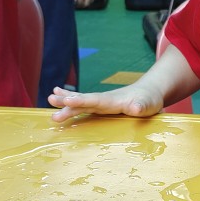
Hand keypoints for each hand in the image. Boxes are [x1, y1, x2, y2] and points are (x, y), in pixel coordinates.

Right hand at [48, 84, 164, 122]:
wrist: (149, 92)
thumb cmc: (149, 100)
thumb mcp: (148, 105)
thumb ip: (141, 106)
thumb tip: (134, 108)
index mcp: (113, 101)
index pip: (95, 100)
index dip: (81, 101)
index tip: (67, 100)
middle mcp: (104, 100)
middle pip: (83, 100)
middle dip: (68, 101)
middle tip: (50, 101)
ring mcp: (101, 102)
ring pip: (80, 101)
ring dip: (65, 101)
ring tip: (49, 99)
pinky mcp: (100, 106)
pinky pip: (83, 104)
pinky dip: (70, 101)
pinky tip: (58, 99)